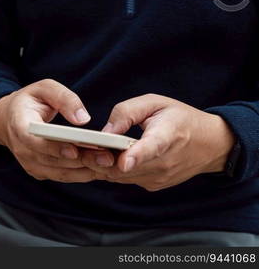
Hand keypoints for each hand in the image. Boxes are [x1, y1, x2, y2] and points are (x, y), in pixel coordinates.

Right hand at [0, 79, 99, 182]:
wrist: (9, 119)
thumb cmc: (30, 101)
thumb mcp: (44, 88)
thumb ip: (63, 98)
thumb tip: (83, 118)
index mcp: (19, 125)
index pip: (34, 141)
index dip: (54, 148)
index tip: (75, 150)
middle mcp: (22, 149)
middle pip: (52, 160)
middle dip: (80, 160)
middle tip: (107, 158)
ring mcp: (30, 163)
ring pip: (60, 172)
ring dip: (85, 170)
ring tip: (109, 164)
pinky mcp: (39, 172)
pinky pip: (63, 176)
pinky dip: (82, 174)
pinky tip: (101, 168)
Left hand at [81, 94, 235, 190]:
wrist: (211, 145)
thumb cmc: (180, 119)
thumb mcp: (155, 103)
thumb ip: (128, 112)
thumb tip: (105, 131)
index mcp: (168, 135)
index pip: (152, 147)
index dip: (137, 155)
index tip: (124, 161)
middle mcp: (164, 162)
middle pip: (125, 167)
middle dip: (99, 159)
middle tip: (78, 149)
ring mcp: (159, 177)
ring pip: (119, 176)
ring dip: (101, 166)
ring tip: (85, 151)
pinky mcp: (153, 185)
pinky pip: (124, 180)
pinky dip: (111, 170)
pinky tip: (103, 158)